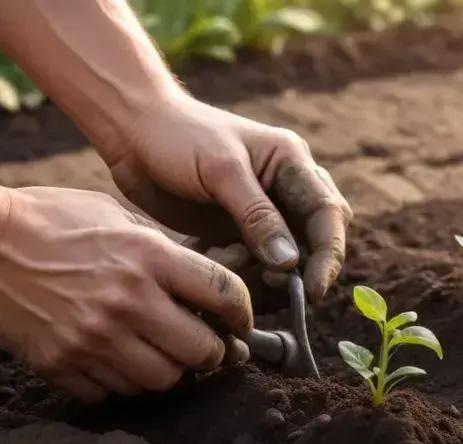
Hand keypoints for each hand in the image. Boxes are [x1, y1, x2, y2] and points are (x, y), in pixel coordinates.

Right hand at [0, 185, 252, 401]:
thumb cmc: (51, 218)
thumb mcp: (118, 216)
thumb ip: (164, 250)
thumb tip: (206, 283)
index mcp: (148, 256)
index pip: (226, 296)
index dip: (244, 315)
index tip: (240, 323)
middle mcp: (128, 301)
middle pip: (203, 352)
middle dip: (213, 353)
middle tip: (207, 348)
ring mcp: (94, 338)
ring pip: (162, 380)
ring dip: (170, 371)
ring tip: (160, 354)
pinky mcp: (62, 363)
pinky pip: (113, 392)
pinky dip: (122, 382)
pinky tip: (116, 360)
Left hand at [102, 92, 351, 301]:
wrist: (134, 132)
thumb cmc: (178, 136)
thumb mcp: (221, 170)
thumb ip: (257, 216)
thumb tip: (290, 263)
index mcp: (292, 163)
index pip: (329, 214)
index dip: (328, 256)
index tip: (313, 291)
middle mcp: (286, 189)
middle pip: (316, 241)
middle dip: (301, 270)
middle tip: (270, 286)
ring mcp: (263, 213)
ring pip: (286, 259)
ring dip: (265, 273)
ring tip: (228, 263)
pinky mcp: (239, 231)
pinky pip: (255, 263)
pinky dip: (241, 271)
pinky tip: (212, 258)